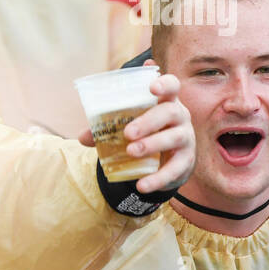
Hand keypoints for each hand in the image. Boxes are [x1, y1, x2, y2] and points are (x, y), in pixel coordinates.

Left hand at [119, 72, 195, 193]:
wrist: (167, 161)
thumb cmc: (146, 134)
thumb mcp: (130, 126)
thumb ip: (108, 128)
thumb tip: (82, 137)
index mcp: (165, 102)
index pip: (172, 86)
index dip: (164, 84)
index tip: (152, 87)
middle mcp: (180, 116)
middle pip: (170, 112)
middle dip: (149, 121)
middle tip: (128, 133)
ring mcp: (186, 138)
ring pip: (175, 138)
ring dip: (152, 144)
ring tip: (131, 152)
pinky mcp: (186, 161)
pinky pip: (174, 169)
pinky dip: (158, 178)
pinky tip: (142, 185)